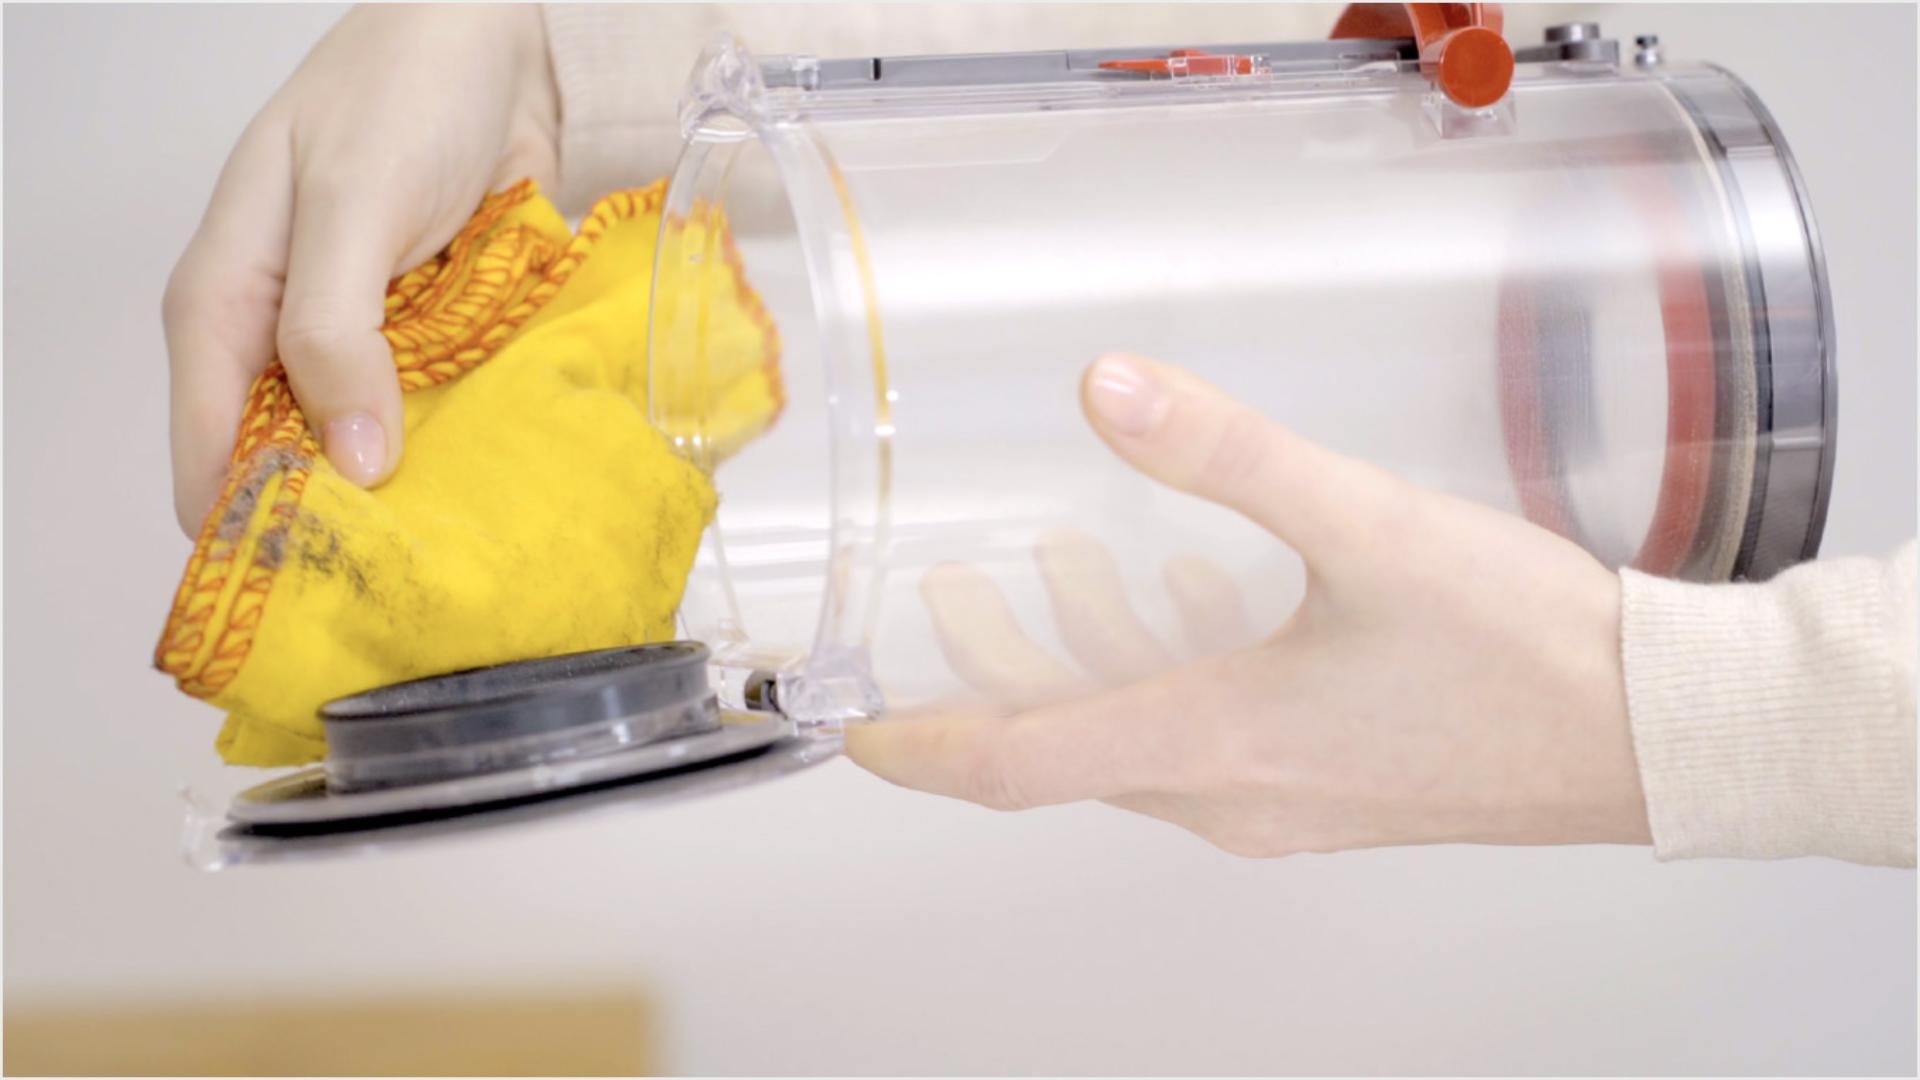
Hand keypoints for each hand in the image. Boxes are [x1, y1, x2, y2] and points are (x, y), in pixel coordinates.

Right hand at [162, 4, 557, 533]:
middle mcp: (285, 339)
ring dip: (417, 493)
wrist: (493, 38)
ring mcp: (365, 345)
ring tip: (469, 551)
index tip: (322, 596)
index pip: (211, 456)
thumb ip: (335, 328)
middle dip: (346, 526)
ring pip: (374, 454)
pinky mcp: (435, 340)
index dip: (254, 530)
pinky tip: (506, 485)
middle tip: (417, 582)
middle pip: (294, 470)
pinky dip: (468, 444)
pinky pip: (443, 416)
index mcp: (225, 309)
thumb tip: (348, 459)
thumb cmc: (401, 92)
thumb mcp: (352, 202)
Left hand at [846, 353, 1651, 855]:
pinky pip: (1211, 741)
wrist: (1653, 735)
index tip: (856, 726)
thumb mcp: (1362, 526)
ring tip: (1056, 564)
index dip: (921, 745)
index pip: (1015, 764)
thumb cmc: (1521, 651)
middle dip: (991, 673)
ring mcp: (1284, 804)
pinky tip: (1193, 590)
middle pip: (1064, 747)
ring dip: (1084, 661)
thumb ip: (1225, 454)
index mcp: (1211, 746)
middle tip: (946, 596)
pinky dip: (1170, 670)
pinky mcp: (1332, 789)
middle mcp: (1230, 796)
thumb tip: (1106, 388)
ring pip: (1138, 741)